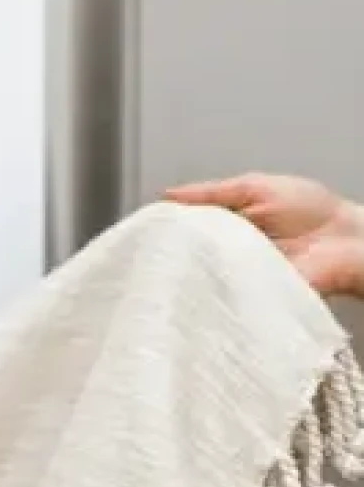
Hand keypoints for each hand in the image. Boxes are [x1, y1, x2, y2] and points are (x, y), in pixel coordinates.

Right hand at [167, 173, 363, 296]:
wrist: (347, 243)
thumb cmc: (312, 213)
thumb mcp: (254, 188)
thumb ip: (212, 192)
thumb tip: (168, 194)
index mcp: (223, 225)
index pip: (183, 229)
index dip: (163, 230)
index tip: (143, 230)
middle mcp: (224, 253)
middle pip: (186, 255)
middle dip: (170, 253)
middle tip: (151, 251)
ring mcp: (233, 276)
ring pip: (198, 277)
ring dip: (188, 272)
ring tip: (171, 268)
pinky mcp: (245, 298)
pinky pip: (220, 297)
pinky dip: (211, 293)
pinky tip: (198, 286)